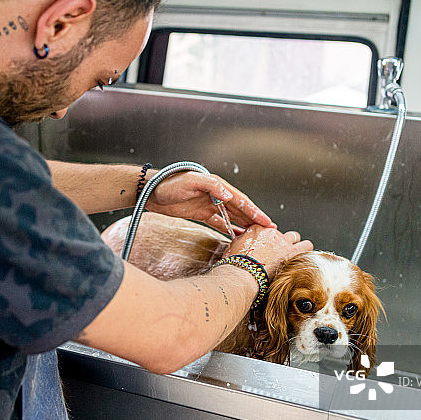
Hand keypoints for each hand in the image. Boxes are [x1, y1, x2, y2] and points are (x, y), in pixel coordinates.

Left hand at [145, 171, 273, 233]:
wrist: (150, 191)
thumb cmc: (169, 183)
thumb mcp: (191, 182)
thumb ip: (211, 186)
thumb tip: (229, 195)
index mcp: (217, 186)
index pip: (240, 201)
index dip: (255, 212)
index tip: (267, 222)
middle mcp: (216, 195)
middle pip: (240, 210)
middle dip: (255, 220)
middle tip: (270, 232)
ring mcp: (209, 204)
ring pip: (231, 217)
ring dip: (244, 226)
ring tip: (257, 236)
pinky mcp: (200, 213)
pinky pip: (219, 223)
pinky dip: (228, 229)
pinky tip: (236, 237)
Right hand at [228, 226, 312, 275]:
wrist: (242, 274)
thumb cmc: (235, 264)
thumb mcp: (232, 248)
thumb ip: (241, 241)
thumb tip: (242, 242)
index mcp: (256, 228)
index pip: (264, 228)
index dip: (263, 239)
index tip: (262, 247)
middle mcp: (271, 233)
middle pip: (279, 233)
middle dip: (278, 240)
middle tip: (275, 252)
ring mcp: (283, 242)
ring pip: (295, 236)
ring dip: (294, 243)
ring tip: (290, 253)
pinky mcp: (292, 253)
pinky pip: (307, 246)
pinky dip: (305, 250)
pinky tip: (302, 258)